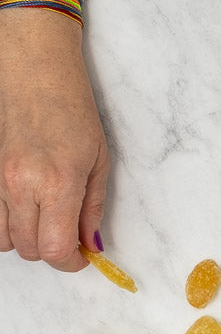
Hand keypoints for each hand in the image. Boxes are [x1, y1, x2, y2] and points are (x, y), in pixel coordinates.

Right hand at [0, 12, 109, 271]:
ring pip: (1, 240)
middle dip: (51, 251)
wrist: (31, 71)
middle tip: (67, 235)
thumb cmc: (71, 109)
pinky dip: (4, 223)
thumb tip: (91, 243)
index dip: (69, 263)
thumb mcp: (98, 160)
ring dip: (25, 239)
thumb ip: (93, 208)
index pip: (54, 249)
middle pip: (27, 249)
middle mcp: (19, 187)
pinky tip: (22, 208)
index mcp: (56, 184)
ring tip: (43, 219)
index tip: (80, 257)